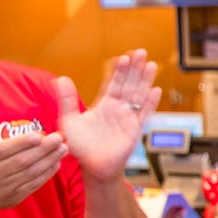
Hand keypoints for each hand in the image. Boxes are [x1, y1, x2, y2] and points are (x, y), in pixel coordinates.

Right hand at [0, 132, 67, 208]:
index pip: (1, 150)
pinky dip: (46, 173)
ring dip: (49, 160)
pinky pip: (33, 185)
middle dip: (42, 149)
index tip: (38, 135)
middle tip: (58, 138)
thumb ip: (4, 147)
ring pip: (30, 173)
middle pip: (20, 161)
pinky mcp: (13, 198)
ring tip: (63, 148)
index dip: (21, 143)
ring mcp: (3, 189)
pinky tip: (56, 163)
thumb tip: (35, 135)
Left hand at [56, 49, 160, 181]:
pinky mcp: (135, 129)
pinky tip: (156, 90)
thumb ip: (67, 100)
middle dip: (134, 69)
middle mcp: (119, 108)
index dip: (118, 71)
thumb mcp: (69, 120)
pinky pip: (145, 113)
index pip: (113, 83)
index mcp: (104, 104)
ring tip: (150, 64)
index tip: (122, 57)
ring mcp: (128, 118)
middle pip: (129, 84)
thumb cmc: (81, 146)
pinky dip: (150, 102)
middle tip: (140, 52)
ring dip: (145, 80)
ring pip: (139, 94)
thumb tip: (61, 78)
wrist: (93, 166)